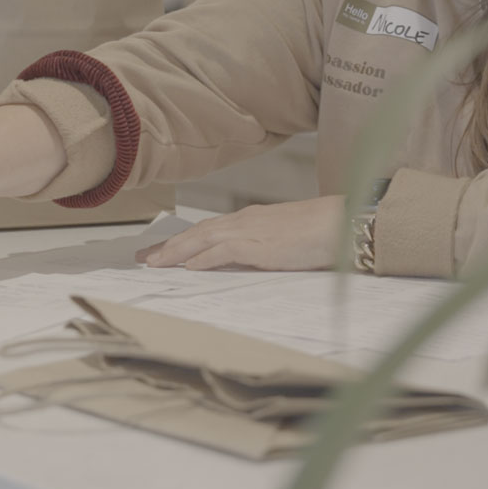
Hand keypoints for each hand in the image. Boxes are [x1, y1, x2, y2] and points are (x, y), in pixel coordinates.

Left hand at [134, 197, 351, 271]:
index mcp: (251, 220)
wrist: (345, 223)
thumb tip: (247, 264)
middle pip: (198, 233)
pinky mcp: (260, 245)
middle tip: (143, 258)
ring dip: (176, 253)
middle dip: (169, 246)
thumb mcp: (285, 242)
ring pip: (203, 240)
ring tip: (154, 264)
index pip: (208, 230)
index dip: (183, 240)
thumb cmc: (322, 232)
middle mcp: (245, 221)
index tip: (161, 250)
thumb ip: (263, 250)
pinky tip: (187, 268)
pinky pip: (224, 251)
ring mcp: (251, 231)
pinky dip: (203, 258)